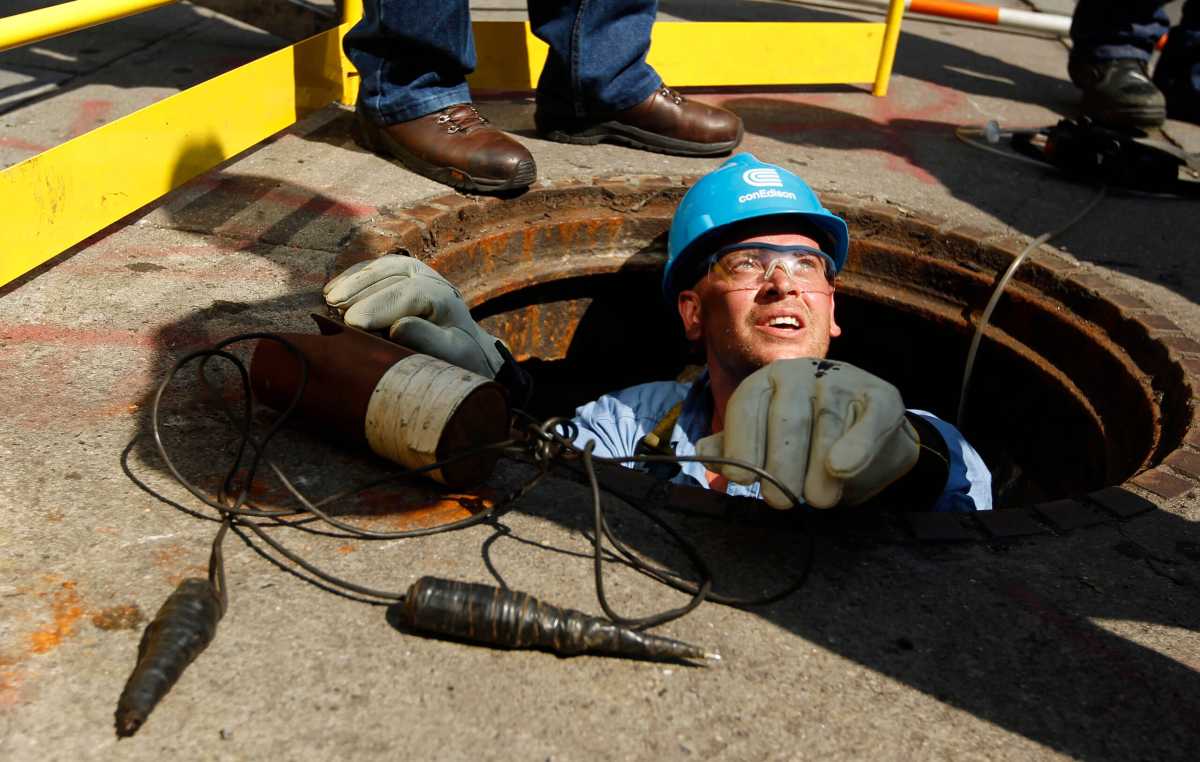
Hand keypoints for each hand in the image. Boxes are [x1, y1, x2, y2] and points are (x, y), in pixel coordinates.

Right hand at [323, 255, 503, 378]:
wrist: (462, 344)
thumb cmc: (454, 356)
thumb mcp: (450, 355)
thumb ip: (427, 341)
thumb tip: (397, 327)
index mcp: (443, 297)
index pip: (408, 294)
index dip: (378, 306)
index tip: (354, 322)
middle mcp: (429, 277)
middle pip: (390, 276)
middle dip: (359, 291)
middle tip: (333, 308)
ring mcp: (413, 270)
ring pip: (379, 268)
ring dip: (352, 281)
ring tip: (330, 298)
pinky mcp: (398, 271)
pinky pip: (372, 268)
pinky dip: (351, 276)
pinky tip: (332, 289)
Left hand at [696, 359, 918, 508]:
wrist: (867, 430)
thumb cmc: (805, 439)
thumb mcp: (765, 441)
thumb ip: (736, 447)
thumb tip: (704, 451)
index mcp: (765, 381)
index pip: (747, 408)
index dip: (742, 445)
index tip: (743, 480)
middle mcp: (801, 373)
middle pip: (786, 420)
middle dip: (781, 464)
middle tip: (780, 501)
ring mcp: (842, 381)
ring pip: (826, 425)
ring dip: (819, 468)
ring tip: (817, 499)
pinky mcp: (880, 396)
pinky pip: (868, 421)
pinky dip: (856, 446)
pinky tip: (841, 468)